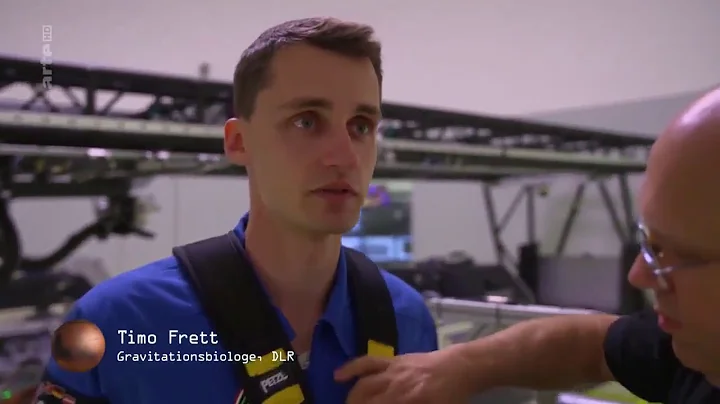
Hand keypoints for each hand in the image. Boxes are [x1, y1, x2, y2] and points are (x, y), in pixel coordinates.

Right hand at [334, 349, 473, 402]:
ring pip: (362, 385)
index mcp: (409, 401)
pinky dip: (351, 368)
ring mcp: (392, 370)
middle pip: (366, 401)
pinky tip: (338, 376)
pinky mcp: (392, 360)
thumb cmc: (451, 396)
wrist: (459, 368)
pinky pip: (367, 362)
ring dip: (351, 398)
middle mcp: (396, 386)